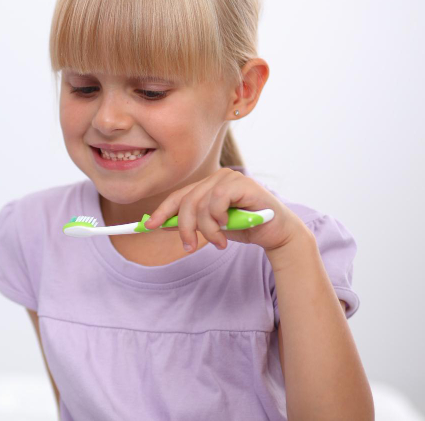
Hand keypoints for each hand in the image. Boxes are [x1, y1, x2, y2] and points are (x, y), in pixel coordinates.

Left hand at [143, 168, 304, 252]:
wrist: (277, 234)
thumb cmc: (247, 227)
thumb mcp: (213, 227)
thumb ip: (192, 222)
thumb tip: (163, 223)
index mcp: (208, 185)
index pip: (178, 196)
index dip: (162, 211)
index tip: (147, 226)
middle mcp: (217, 177)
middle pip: (186, 201)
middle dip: (183, 227)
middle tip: (188, 247)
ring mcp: (230, 178)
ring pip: (200, 204)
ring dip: (206, 230)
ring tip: (218, 242)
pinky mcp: (242, 184)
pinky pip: (217, 200)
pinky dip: (217, 219)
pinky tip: (227, 229)